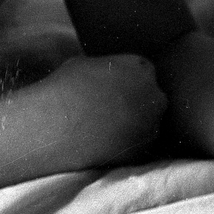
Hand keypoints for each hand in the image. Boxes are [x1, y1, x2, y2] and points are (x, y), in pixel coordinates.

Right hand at [38, 53, 167, 167]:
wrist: (59, 125)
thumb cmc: (68, 88)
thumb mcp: (87, 63)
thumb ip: (108, 69)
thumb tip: (108, 77)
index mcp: (141, 68)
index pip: (142, 70)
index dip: (127, 78)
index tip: (113, 86)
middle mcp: (154, 96)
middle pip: (150, 96)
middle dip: (136, 100)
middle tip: (111, 106)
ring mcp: (151, 125)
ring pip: (147, 122)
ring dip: (133, 123)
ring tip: (106, 126)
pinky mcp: (142, 150)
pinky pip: (139, 143)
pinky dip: (127, 142)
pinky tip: (106, 140)